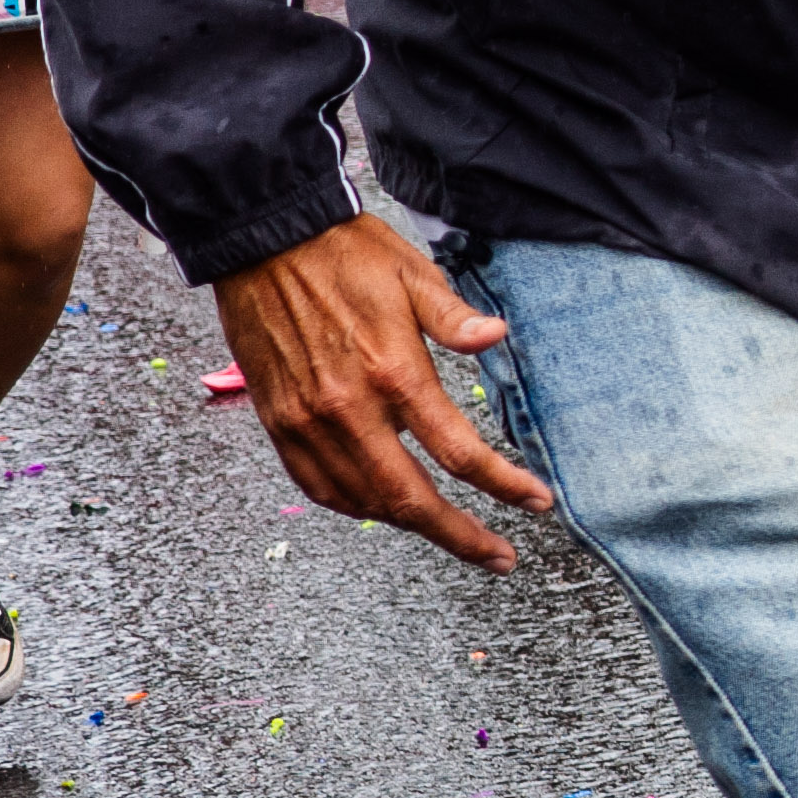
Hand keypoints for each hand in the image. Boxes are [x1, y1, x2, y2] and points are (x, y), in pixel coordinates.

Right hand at [210, 216, 554, 570]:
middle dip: (461, 536)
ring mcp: (306, 421)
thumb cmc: (341, 253)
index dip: (504, 485)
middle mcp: (347, 408)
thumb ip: (454, 317)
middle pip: (410, 498)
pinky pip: (317, 485)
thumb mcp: (414, 274)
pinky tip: (383, 508)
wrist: (261, 240)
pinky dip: (355, 507)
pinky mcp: (276, 421)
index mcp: (392, 372)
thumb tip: (497, 335)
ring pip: (363, 501)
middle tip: (500, 557)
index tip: (536, 503)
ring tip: (452, 534)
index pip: (458, 452)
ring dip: (411, 525)